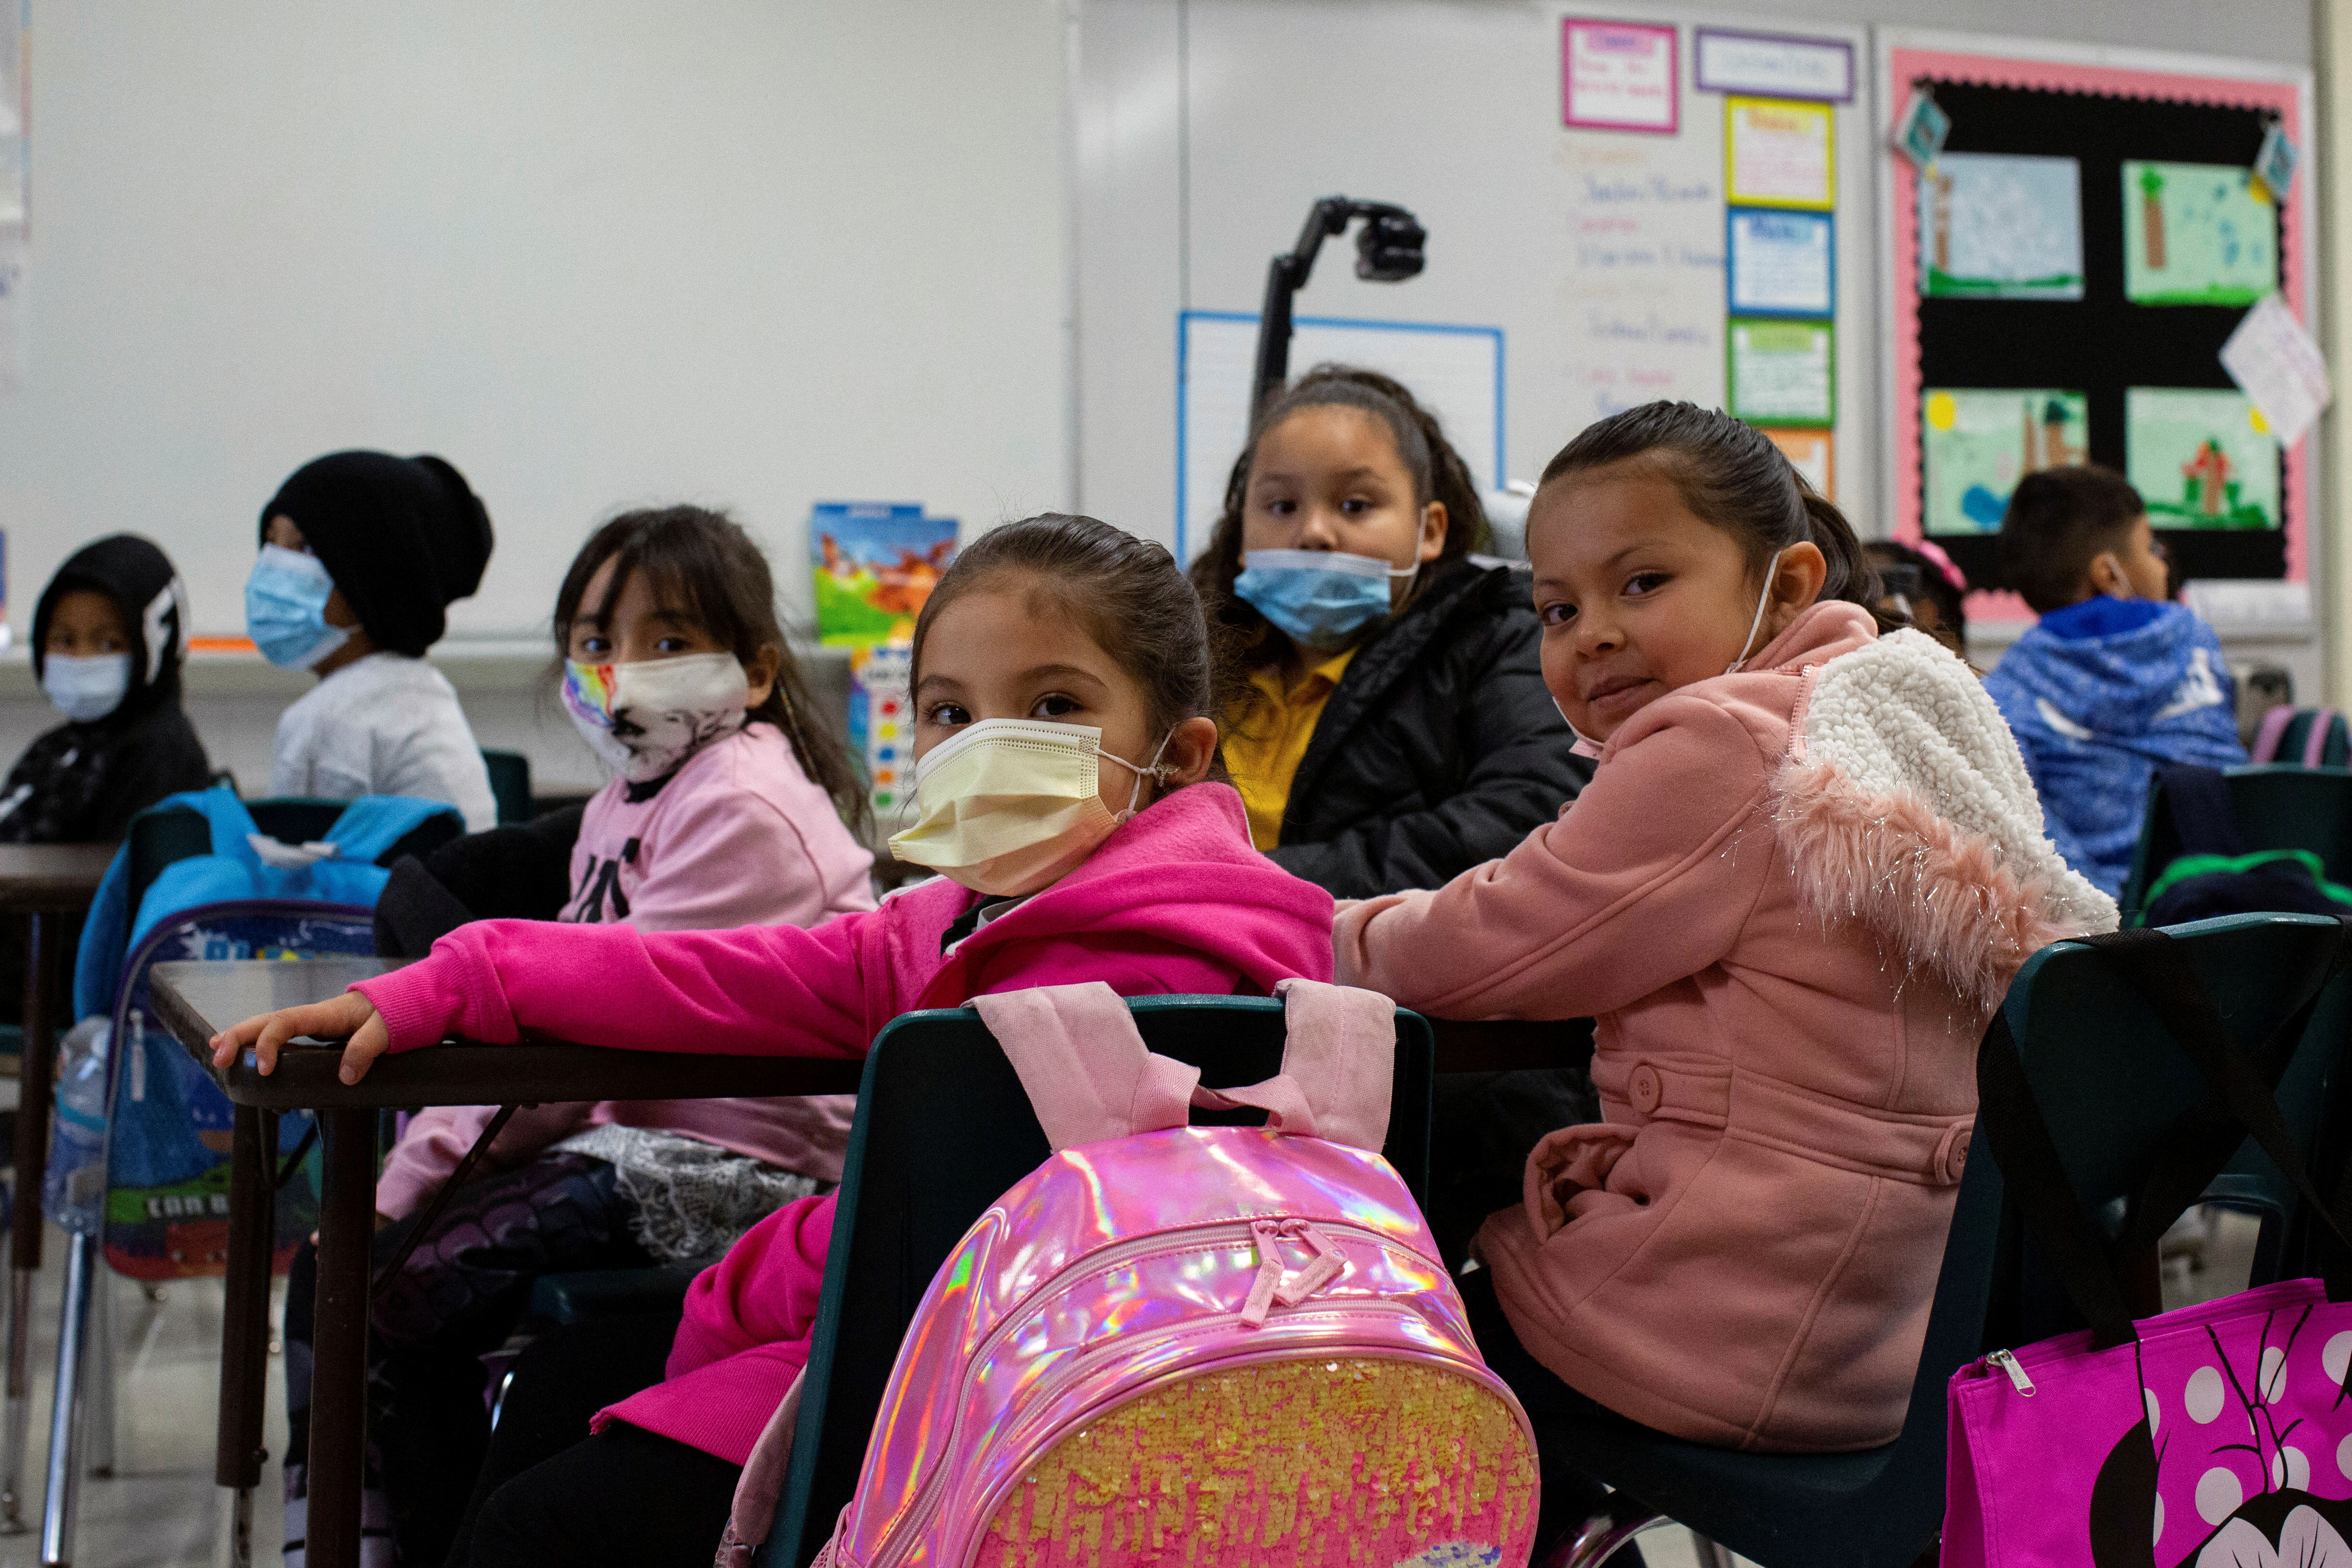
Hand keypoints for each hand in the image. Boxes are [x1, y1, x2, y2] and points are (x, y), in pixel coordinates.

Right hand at [209, 992, 389, 1084]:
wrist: (407, 1002)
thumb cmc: (398, 1012)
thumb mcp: (388, 1029)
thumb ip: (367, 1048)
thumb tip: (345, 1076)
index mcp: (326, 1013)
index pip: (286, 1021)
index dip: (269, 1042)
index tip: (265, 1069)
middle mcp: (313, 1017)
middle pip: (266, 1021)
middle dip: (239, 1037)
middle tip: (219, 1059)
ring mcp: (312, 1025)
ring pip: (269, 1027)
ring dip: (242, 1038)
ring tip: (218, 1055)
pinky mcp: (316, 1035)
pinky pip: (282, 1037)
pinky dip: (259, 1044)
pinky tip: (245, 1057)